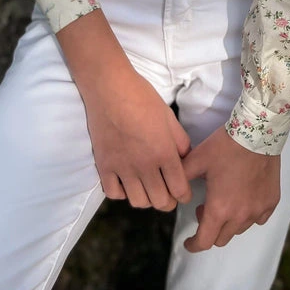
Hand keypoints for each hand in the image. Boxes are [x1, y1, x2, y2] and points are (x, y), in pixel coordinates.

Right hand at [83, 68, 192, 211]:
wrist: (109, 88)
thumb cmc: (142, 97)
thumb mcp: (168, 116)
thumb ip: (180, 140)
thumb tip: (185, 158)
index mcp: (164, 152)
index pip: (179, 189)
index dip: (184, 194)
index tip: (182, 191)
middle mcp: (145, 165)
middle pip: (160, 202)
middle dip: (168, 201)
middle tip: (166, 192)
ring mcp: (122, 168)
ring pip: (138, 202)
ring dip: (146, 199)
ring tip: (147, 187)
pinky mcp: (104, 166)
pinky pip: (113, 194)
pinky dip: (121, 192)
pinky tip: (125, 181)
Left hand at [181, 125, 279, 251]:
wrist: (257, 132)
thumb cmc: (225, 146)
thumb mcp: (197, 159)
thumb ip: (181, 177)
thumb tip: (172, 191)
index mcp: (219, 209)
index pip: (204, 241)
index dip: (193, 245)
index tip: (189, 242)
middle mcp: (240, 216)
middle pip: (221, 238)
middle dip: (209, 230)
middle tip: (204, 209)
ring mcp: (258, 210)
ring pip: (239, 229)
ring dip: (228, 222)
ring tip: (223, 200)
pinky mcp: (271, 202)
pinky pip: (258, 218)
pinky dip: (248, 214)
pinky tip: (244, 198)